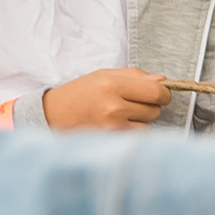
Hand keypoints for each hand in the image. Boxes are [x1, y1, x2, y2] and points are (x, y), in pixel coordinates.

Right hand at [43, 68, 168, 130]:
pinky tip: (118, 124)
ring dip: (142, 119)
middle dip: (151, 105)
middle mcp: (113, 106)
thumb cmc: (79, 93)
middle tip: (135, 102)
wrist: (51, 115)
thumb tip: (163, 80)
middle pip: (155, 109)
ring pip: (148, 123)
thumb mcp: (103, 75)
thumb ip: (134, 75)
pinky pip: (137, 134)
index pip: (156, 92)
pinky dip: (133, 129)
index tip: (160, 93)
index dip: (163, 93)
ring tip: (122, 113)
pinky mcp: (110, 139)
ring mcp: (112, 126)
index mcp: (112, 85)